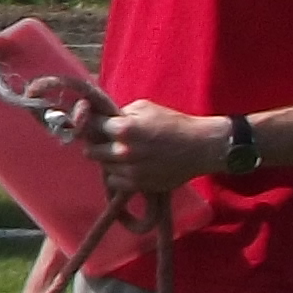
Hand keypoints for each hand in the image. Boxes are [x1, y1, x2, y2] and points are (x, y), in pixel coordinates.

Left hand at [87, 97, 226, 194]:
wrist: (201, 147)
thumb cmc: (174, 123)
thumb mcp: (145, 107)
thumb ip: (121, 113)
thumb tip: (103, 118)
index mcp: (123, 128)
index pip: (91, 126)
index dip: (90, 125)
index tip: (91, 125)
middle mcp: (123, 151)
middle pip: (91, 150)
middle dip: (97, 144)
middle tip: (107, 141)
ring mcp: (130, 170)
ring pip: (103, 166)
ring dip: (109, 160)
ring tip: (124, 153)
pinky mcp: (138, 185)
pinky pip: (114, 181)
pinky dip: (118, 174)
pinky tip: (130, 166)